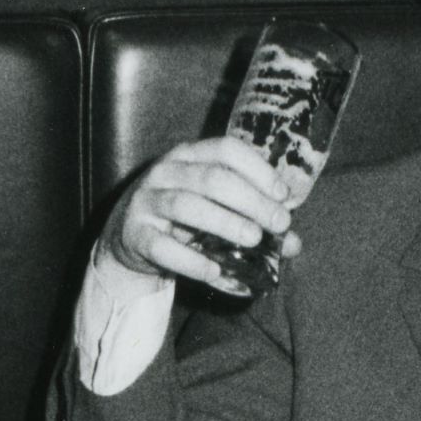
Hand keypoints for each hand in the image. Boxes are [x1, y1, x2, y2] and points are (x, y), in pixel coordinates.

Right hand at [96, 135, 297, 297]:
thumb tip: (292, 243)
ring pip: (188, 205)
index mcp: (190, 156)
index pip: (227, 150)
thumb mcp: (215, 211)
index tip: (283, 195)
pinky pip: (163, 247)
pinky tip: (214, 270)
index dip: (258, 170)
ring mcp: (148, 201)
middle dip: (251, 200)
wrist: (128, 240)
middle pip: (213, 178)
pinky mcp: (136, 234)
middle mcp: (167, 172)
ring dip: (225, 222)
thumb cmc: (181, 220)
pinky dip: (190, 260)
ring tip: (254, 239)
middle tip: (279, 223)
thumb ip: (253, 221)